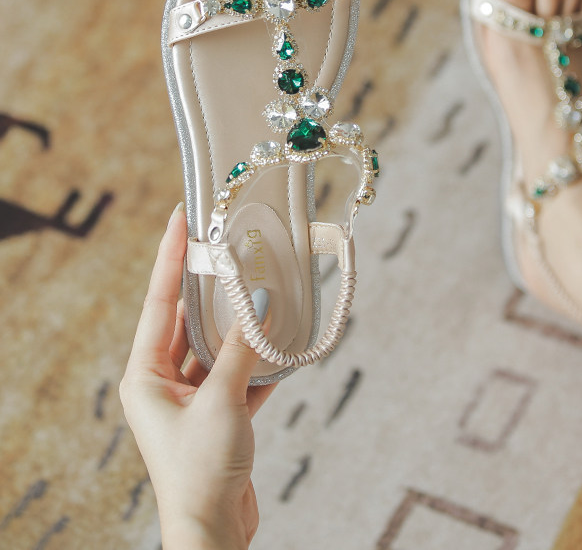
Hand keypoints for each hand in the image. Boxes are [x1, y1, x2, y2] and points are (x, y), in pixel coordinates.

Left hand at [120, 203, 274, 549]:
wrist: (214, 531)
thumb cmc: (202, 469)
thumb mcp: (221, 399)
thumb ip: (240, 348)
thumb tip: (260, 304)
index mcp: (145, 375)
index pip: (159, 303)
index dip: (170, 259)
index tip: (181, 221)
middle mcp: (162, 383)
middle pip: (186, 322)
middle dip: (207, 288)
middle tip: (224, 247)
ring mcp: (189, 400)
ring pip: (214, 348)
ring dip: (238, 327)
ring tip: (258, 290)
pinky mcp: (215, 416)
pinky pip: (234, 376)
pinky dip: (255, 363)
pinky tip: (278, 346)